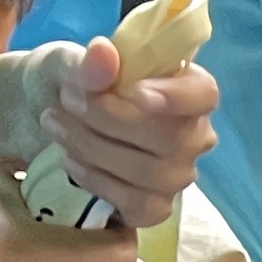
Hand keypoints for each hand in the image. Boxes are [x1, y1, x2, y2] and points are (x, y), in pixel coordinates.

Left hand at [16, 39, 220, 230]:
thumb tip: (103, 54)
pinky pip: (137, 205)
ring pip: (149, 173)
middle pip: (171, 138)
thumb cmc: (77, 84)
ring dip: (93, 148)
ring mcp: (178, 175)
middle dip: (109, 119)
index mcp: (186, 89)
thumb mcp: (73, 63)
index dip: (177, 96)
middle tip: (66, 99)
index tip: (135, 92)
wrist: (57, 121)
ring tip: (57, 125)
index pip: (204, 94)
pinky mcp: (157, 206)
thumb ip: (89, 62)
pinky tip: (72, 161)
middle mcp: (193, 136)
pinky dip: (97, 182)